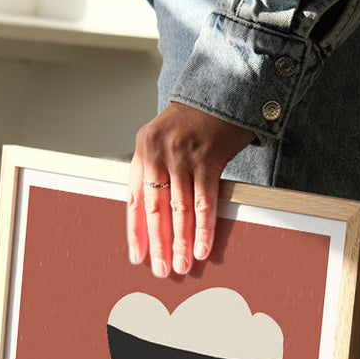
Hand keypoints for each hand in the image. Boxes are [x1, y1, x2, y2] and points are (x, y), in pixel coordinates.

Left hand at [127, 102, 254, 276]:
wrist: (223, 88)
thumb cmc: (195, 121)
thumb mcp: (166, 140)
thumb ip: (157, 172)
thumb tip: (157, 219)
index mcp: (143, 150)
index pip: (135, 199)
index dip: (136, 231)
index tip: (138, 256)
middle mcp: (158, 152)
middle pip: (156, 209)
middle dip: (159, 244)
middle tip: (162, 269)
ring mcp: (183, 155)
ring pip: (180, 210)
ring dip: (182, 242)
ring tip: (183, 265)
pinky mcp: (208, 158)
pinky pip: (205, 202)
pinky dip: (204, 228)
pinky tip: (203, 247)